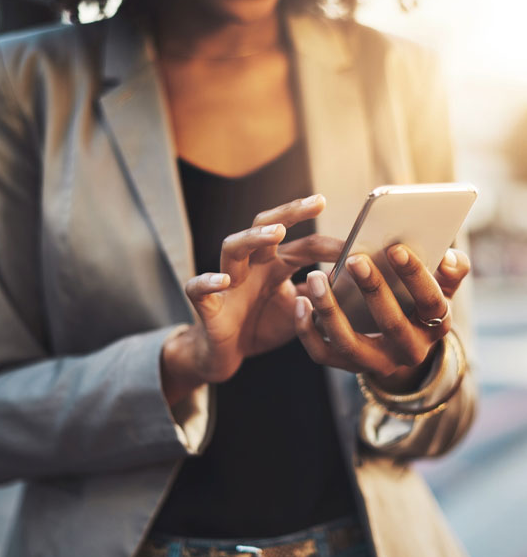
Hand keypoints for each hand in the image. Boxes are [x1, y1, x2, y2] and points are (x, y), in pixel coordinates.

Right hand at [161, 194, 343, 403]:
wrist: (226, 354)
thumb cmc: (261, 326)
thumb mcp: (300, 311)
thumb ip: (320, 296)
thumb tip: (354, 283)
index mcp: (274, 265)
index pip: (304, 245)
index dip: (330, 244)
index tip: (358, 243)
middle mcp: (251, 266)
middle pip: (265, 226)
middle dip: (290, 212)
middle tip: (318, 202)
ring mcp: (228, 282)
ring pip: (232, 247)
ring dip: (254, 237)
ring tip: (278, 232)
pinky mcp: (207, 305)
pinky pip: (198, 288)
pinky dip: (208, 281)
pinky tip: (223, 280)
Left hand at [295, 245, 469, 390]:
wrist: (400, 345)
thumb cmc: (416, 304)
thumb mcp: (440, 290)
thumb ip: (450, 272)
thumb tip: (451, 257)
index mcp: (434, 327)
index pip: (430, 303)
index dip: (416, 276)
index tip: (396, 248)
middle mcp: (408, 351)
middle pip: (390, 324)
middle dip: (373, 290)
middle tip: (354, 259)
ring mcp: (375, 362)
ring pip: (349, 343)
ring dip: (330, 309)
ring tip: (315, 277)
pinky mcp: (346, 366)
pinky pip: (322, 353)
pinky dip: (307, 329)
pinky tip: (300, 301)